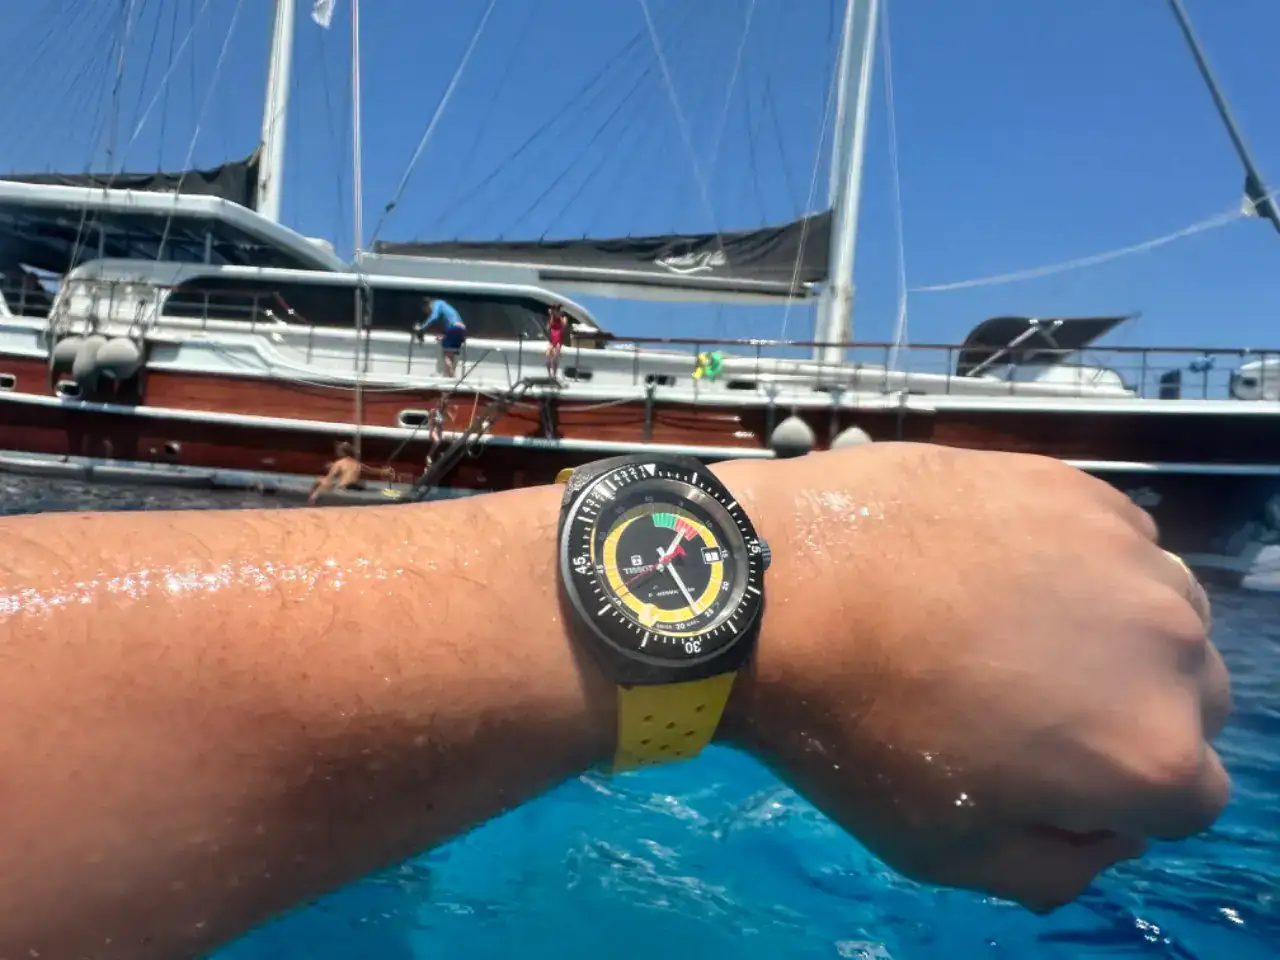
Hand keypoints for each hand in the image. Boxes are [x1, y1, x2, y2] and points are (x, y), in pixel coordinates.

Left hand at [718, 443, 1229, 911]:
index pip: (1185, 797)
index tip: (1038, 772)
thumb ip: (1058, 867)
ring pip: (1159, 613)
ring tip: (1004, 629)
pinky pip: (1112, 543)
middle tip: (1019, 702)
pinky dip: (1075, 564)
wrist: (776, 590)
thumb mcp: (948, 855)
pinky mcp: (1074, 486)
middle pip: (1185, 699)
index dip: (1113, 796)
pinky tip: (990, 568)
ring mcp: (1125, 553)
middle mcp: (1168, 646)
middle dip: (1125, 713)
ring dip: (1109, 633)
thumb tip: (1101, 831)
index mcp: (1150, 752)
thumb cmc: (853, 732)